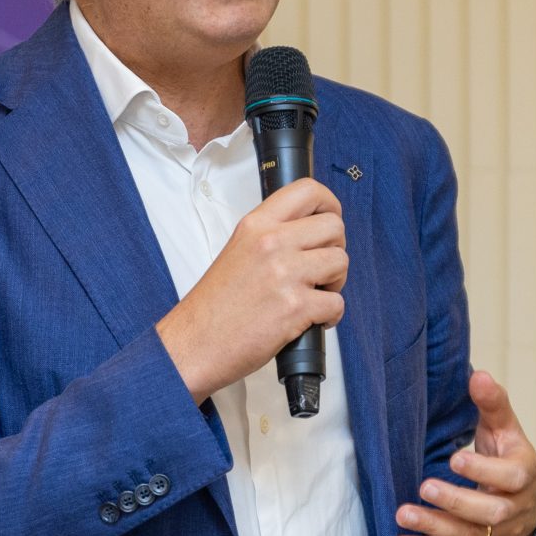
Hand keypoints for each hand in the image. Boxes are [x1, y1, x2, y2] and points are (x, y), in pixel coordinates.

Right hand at [156, 177, 346, 400]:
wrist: (195, 344)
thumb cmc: (214, 306)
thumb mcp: (238, 251)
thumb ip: (272, 236)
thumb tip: (310, 233)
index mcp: (256, 225)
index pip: (308, 191)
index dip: (330, 204)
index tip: (329, 219)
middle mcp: (271, 243)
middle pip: (334, 226)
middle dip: (336, 248)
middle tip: (320, 268)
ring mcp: (284, 274)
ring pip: (340, 262)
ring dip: (335, 282)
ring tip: (315, 294)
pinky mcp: (295, 307)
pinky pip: (337, 303)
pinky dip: (331, 316)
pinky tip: (313, 319)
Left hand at [392, 371, 535, 535]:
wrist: (528, 501)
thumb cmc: (510, 457)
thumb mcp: (506, 429)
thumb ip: (492, 404)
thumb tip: (479, 376)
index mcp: (524, 474)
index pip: (510, 476)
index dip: (484, 471)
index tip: (454, 459)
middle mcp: (515, 509)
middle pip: (491, 512)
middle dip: (457, 502)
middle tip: (425, 487)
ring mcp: (499, 535)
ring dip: (435, 528)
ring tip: (403, 514)